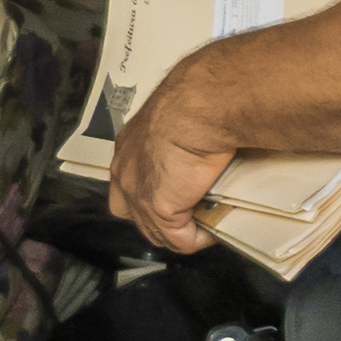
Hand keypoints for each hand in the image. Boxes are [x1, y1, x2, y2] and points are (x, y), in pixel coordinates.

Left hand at [107, 60, 239, 254]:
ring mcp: (137, 193)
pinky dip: (199, 239)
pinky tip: (216, 228)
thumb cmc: (198, 100)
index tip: (180, 191)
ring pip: (155, 231)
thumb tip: (205, 137)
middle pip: (132, 211)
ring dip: (182, 231)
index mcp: (129, 145)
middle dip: (158, 219)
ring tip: (208, 222)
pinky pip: (180, 240)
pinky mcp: (159, 210)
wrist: (200, 105)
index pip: (128, 180)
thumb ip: (183, 134)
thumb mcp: (182, 116)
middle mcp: (125, 170)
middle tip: (189, 214)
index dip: (152, 191)